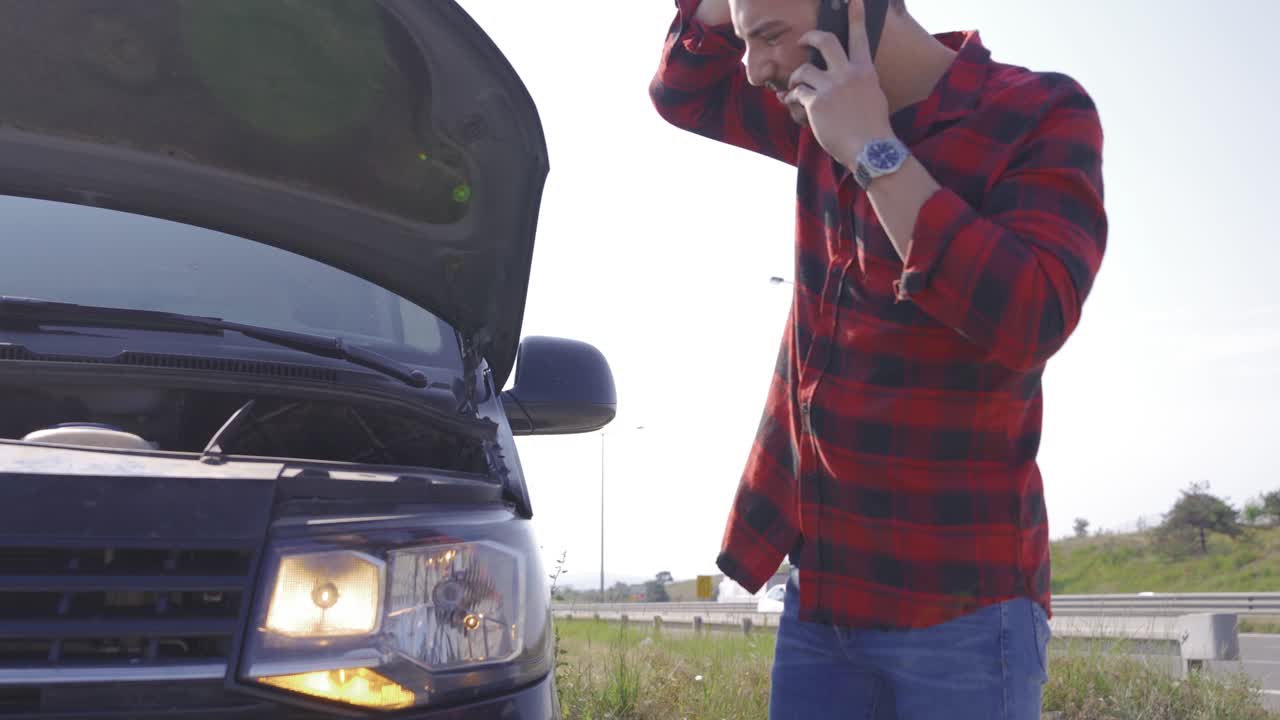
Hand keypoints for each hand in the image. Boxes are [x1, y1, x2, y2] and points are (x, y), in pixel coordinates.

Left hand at [783, 0, 893, 167]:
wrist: (870, 149)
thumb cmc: (873, 127)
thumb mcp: (873, 95)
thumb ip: (859, 80)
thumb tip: (848, 76)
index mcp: (864, 70)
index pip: (859, 36)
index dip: (854, 16)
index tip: (851, 0)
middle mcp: (847, 73)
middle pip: (825, 40)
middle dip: (809, 37)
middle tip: (802, 41)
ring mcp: (831, 87)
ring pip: (803, 70)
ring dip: (796, 77)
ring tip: (795, 86)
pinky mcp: (816, 103)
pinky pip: (797, 94)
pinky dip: (792, 99)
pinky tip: (792, 104)